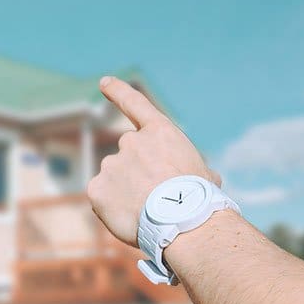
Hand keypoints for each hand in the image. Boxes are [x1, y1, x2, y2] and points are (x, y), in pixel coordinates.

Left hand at [87, 76, 220, 245]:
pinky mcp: (97, 188)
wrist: (184, 221)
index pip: (135, 104)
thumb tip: (206, 178)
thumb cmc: (200, 200)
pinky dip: (113, 208)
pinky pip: (103, 198)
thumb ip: (193, 168)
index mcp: (160, 133)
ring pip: (115, 179)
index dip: (118, 91)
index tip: (104, 82)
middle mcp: (131, 142)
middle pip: (129, 155)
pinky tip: (130, 218)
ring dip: (127, 192)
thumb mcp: (206, 175)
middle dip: (138, 172)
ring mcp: (112, 164)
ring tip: (148, 212)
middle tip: (156, 197)